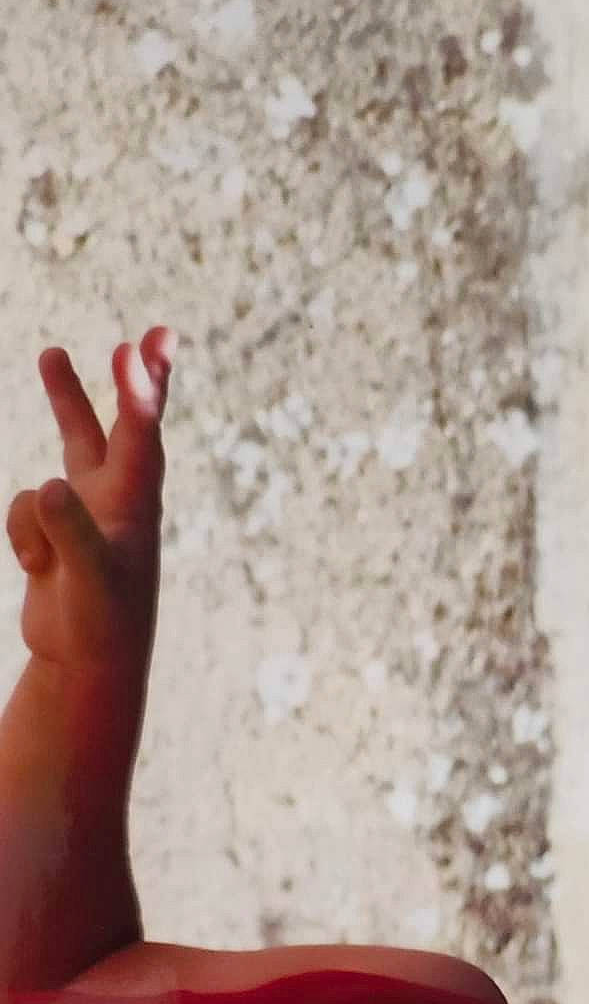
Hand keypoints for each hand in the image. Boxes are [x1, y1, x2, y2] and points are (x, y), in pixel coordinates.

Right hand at [5, 327, 177, 680]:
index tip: (139, 349)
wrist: (86, 668)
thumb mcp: (88, 581)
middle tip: (151, 335)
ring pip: (74, 445)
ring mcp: (88, 513)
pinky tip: (36, 568)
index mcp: (136, 506)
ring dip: (65, 402)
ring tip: (52, 354)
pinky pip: (26, 508)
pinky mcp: (59, 530)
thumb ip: (70, 533)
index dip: (139, 392)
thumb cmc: (101, 627)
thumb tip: (48, 487)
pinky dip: (22, 533)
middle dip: (130, 380)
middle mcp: (119, 501)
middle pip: (123, 426)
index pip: (141, 437)